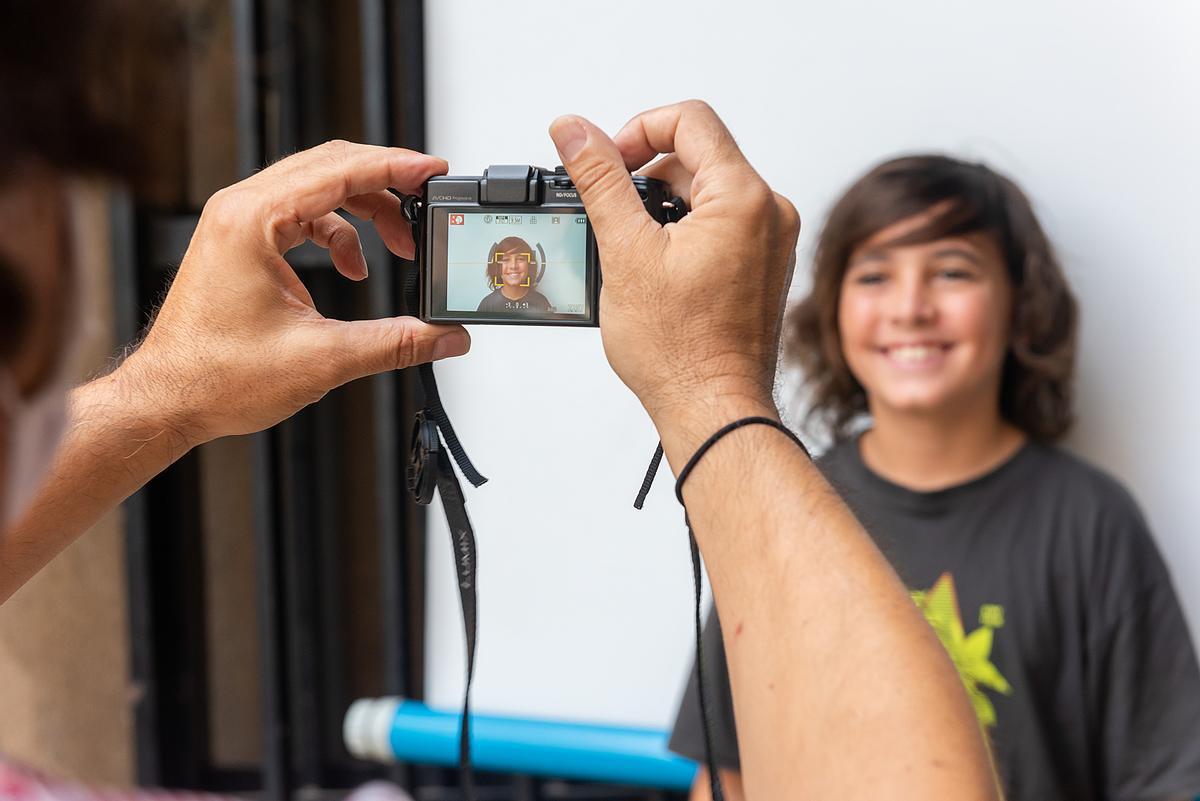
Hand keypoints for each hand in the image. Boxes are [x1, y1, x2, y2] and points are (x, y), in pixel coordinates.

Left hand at [119, 140, 470, 446]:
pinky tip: (355, 268)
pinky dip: (337, 232)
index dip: (396, 167)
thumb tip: (444, 336)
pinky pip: (301, 215)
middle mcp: (240, 210)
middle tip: (428, 204)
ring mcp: (237, 224)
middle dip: (387, 186)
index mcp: (253, 220)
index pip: (340, 169)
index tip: (434, 170)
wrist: (167, 401)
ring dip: (365, 212)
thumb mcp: (323, 358)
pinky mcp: (240, 243)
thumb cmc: (215, 376)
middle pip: (331, 166)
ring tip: (400, 247)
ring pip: (317, 189)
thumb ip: (395, 344)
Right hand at [549, 102, 798, 453]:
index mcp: (744, 198)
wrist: (713, 408)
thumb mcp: (625, 251)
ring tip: (636, 255)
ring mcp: (771, 241)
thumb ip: (598, 179)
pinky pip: (720, 225)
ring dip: (663, 209)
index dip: (638, 131)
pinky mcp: (763, 266)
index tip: (608, 163)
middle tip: (614, 218)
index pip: (690, 120)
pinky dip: (684, 234)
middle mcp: (769, 213)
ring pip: (706, 192)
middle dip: (646, 177)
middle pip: (698, 156)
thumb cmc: (680, 350)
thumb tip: (574, 130)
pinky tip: (659, 271)